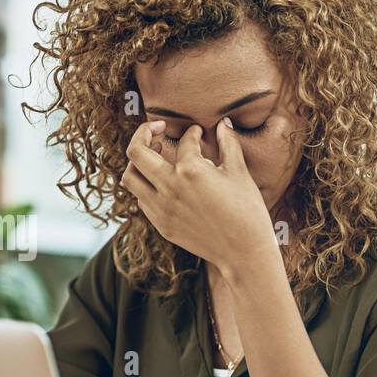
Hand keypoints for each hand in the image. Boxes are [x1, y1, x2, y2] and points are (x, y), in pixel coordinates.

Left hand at [121, 118, 276, 278]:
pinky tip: (161, 182)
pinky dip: (145, 186)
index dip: (192, 133)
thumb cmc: (247, 211)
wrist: (244, 252)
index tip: (198, 133)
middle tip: (157, 129)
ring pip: (129, 178)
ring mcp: (161, 208)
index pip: (184, 141)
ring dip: (138, 162)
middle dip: (143, 134)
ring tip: (153, 155)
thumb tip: (224, 123)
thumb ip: (228, 144)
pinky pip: (141, 199)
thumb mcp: (239, 173)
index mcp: (191, 170)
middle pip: (136, 153)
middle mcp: (169, 188)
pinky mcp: (161, 225)